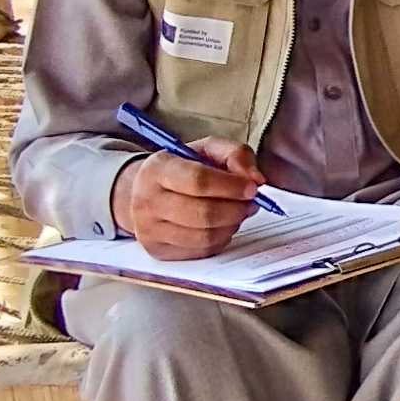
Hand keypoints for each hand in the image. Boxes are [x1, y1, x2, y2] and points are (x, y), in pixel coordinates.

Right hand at [111, 137, 266, 260]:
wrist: (144, 191)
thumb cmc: (182, 168)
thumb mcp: (206, 149)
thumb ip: (235, 154)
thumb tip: (256, 179)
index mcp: (157, 168)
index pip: (198, 180)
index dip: (231, 186)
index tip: (251, 188)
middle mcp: (147, 201)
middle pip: (203, 213)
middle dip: (236, 209)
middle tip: (251, 202)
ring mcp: (150, 230)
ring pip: (205, 236)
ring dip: (231, 225)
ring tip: (238, 212)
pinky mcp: (159, 251)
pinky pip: (201, 251)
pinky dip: (221, 239)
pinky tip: (223, 225)